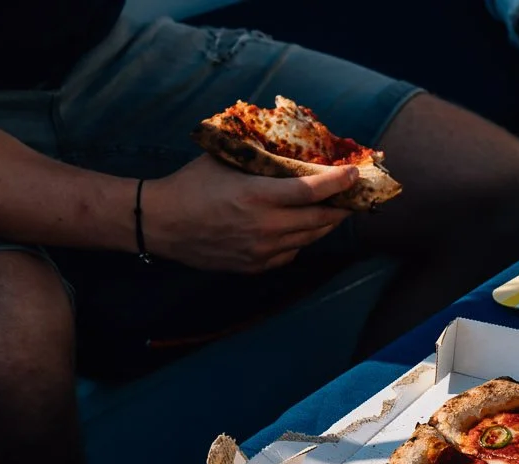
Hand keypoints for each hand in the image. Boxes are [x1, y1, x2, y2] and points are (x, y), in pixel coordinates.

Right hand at [141, 157, 355, 273]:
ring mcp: (262, 250)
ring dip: (326, 223)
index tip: (355, 173)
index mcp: (258, 196)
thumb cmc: (191, 184)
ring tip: (335, 210)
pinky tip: (303, 226)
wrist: (163, 224)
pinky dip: (303, 238)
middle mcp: (265, 227)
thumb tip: (287, 142)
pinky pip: (292, 252)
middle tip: (353, 195)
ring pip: (310, 238)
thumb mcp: (225, 159)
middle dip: (342, 206)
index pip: (312, 191)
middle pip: (320, 219)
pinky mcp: (256, 266)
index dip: (339, 182)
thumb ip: (258, 154)